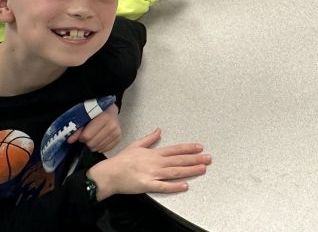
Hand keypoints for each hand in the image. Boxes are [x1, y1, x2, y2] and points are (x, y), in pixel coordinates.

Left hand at [67, 104, 120, 152]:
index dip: (81, 136)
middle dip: (87, 142)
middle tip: (88, 136)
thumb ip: (78, 129)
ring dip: (93, 145)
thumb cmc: (96, 113)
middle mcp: (112, 126)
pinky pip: (106, 149)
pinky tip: (99, 141)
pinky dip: (100, 147)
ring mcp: (117, 133)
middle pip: (92, 143)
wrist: (110, 111)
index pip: (87, 136)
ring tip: (94, 138)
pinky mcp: (119, 138)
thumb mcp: (86, 117)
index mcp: (104, 118)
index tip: (82, 133)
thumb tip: (70, 140)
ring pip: (98, 148)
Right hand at [86, 128, 209, 200]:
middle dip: (195, 159)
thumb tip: (159, 130)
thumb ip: (149, 139)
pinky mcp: (147, 185)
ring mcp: (152, 174)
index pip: (175, 149)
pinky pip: (163, 186)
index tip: (200, 147)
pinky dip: (174, 186)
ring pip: (175, 172)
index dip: (188, 148)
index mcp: (154, 153)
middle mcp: (156, 162)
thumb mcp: (136, 145)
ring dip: (190, 170)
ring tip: (203, 169)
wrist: (109, 174)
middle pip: (179, 160)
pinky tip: (185, 186)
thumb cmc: (121, 161)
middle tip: (208, 158)